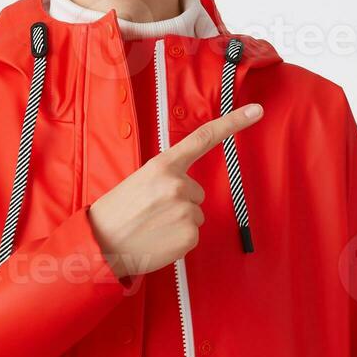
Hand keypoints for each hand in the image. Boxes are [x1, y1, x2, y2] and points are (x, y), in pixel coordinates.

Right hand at [88, 103, 263, 278]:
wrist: (100, 245)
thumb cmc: (117, 213)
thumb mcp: (139, 181)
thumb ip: (167, 177)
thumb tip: (188, 189)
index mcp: (163, 165)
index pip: (203, 138)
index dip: (233, 122)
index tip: (256, 110)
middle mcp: (178, 184)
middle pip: (196, 192)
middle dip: (179, 202)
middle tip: (150, 212)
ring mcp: (186, 210)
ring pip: (195, 214)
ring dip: (178, 221)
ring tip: (151, 226)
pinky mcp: (190, 235)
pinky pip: (193, 234)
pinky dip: (178, 239)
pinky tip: (158, 240)